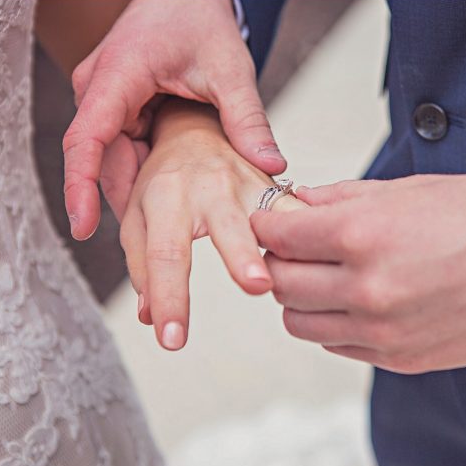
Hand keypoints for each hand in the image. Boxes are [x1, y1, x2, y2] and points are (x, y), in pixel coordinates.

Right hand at [63, 0, 284, 240]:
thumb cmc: (200, 16)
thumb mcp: (230, 68)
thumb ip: (247, 118)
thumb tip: (271, 166)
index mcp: (118, 74)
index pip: (86, 137)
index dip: (80, 185)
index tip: (83, 226)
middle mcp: (101, 88)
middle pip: (103, 159)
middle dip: (126, 201)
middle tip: (154, 249)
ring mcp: (106, 97)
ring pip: (116, 158)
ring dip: (142, 186)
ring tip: (171, 227)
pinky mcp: (118, 105)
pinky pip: (126, 146)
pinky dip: (149, 168)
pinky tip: (175, 192)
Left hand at [119, 99, 302, 350]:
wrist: (194, 127)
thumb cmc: (162, 178)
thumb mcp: (137, 215)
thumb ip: (143, 265)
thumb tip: (152, 316)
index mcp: (166, 195)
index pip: (166, 254)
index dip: (171, 299)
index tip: (172, 339)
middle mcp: (209, 186)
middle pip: (227, 226)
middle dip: (243, 256)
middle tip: (256, 286)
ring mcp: (247, 181)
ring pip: (274, 215)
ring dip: (290, 244)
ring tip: (302, 272)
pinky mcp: (274, 182)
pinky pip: (297, 210)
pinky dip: (312, 230)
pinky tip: (329, 254)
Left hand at [251, 174, 465, 372]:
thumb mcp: (406, 189)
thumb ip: (343, 198)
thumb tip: (299, 202)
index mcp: (362, 234)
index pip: (278, 236)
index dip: (269, 224)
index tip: (275, 219)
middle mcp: (365, 288)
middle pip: (280, 282)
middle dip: (279, 260)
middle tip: (295, 244)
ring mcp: (382, 330)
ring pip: (300, 322)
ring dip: (301, 296)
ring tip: (325, 273)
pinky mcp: (400, 358)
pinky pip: (338, 344)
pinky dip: (333, 322)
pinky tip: (356, 298)